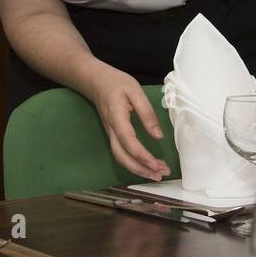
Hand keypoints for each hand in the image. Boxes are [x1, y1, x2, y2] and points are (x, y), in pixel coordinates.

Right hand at [85, 63, 170, 181]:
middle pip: (122, 156)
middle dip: (140, 169)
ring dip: (138, 169)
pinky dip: (133, 162)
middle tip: (160, 175)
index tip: (157, 164)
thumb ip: (147, 113)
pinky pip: (121, 153)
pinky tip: (146, 164)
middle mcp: (112, 130)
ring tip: (156, 174)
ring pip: (120, 157)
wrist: (96, 81)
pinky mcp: (113, 135)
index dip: (142, 156)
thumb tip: (158, 135)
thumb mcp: (135, 91)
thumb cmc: (116, 83)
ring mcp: (111, 133)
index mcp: (117, 118)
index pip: (129, 142)